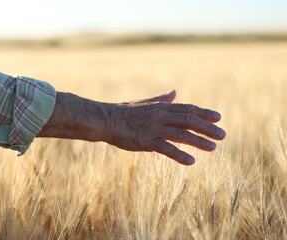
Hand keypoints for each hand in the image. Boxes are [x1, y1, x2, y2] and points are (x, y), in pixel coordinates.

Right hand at [104, 90, 224, 164]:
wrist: (106, 120)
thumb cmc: (125, 112)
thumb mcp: (146, 103)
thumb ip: (162, 99)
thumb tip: (174, 92)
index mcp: (161, 107)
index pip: (188, 109)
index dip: (204, 113)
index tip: (218, 117)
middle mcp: (161, 116)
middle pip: (190, 121)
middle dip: (208, 128)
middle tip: (223, 135)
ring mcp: (154, 128)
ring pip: (182, 134)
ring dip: (199, 141)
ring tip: (213, 148)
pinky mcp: (146, 141)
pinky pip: (166, 148)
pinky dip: (179, 155)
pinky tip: (191, 161)